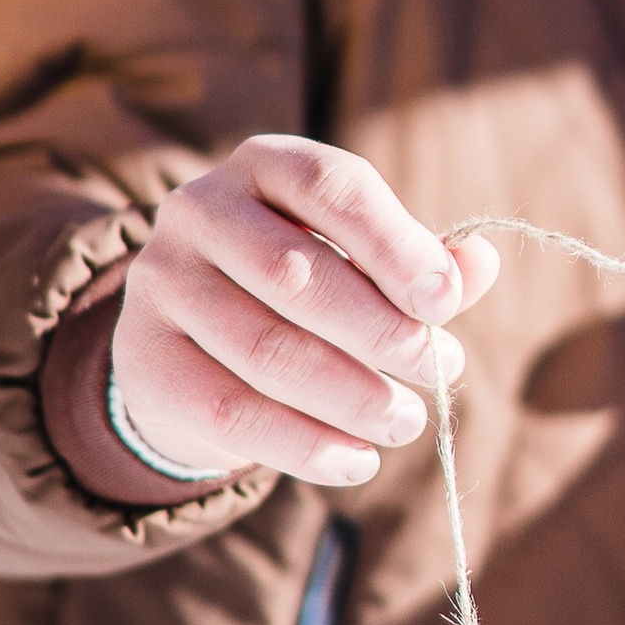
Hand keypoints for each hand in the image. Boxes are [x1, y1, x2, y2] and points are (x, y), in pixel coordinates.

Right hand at [109, 136, 502, 488]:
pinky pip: (232, 410)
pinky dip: (305, 445)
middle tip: (439, 370)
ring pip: (267, 350)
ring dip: (352, 397)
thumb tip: (479, 263)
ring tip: (405, 421)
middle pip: (297, 275)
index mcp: (265, 163)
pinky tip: (356, 461)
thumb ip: (422, 263)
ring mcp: (161, 281)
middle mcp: (199, 208)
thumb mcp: (363, 259)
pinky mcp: (144, 356)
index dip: (396, 246)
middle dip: (383, 332)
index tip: (447, 303)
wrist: (193, 338)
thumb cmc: (304, 286)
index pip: (334, 188)